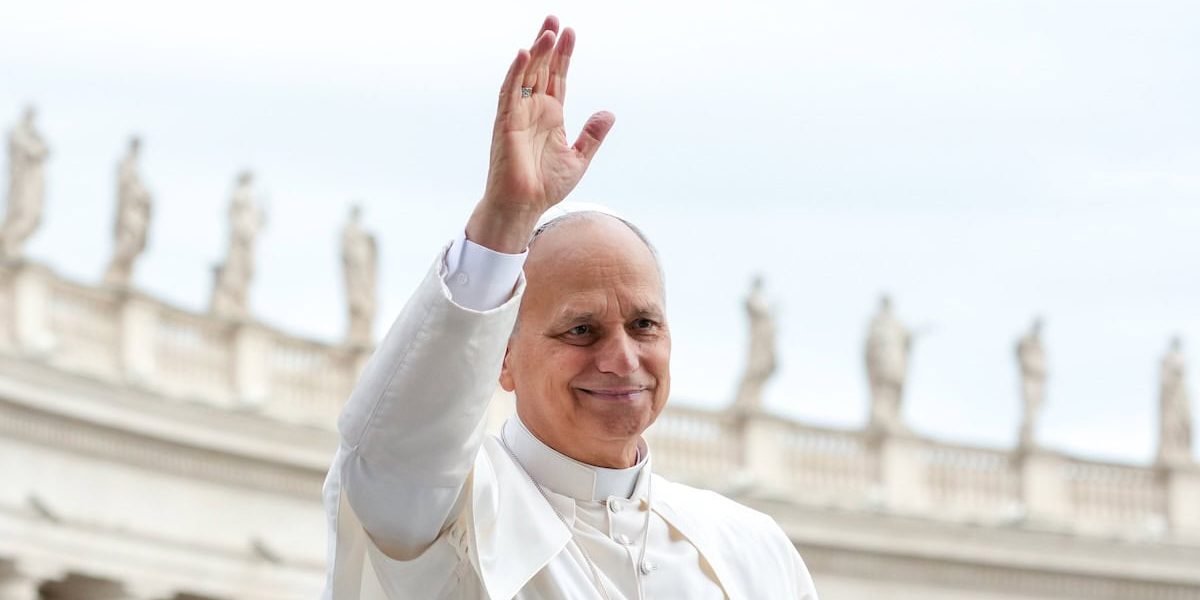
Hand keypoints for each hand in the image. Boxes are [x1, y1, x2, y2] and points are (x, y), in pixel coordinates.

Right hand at [467, 16, 615, 252]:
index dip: (564, 55)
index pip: (557, 77)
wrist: (524, 206)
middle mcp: (533, 109)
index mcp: (550, 115)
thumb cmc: (545, 187)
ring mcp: (518, 114)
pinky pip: (509, 92)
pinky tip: (524, 53)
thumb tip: (608, 113)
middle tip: (555, 19)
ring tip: (548, 31)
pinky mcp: (506, 122)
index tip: (571, 32)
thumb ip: (592, 135)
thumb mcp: (578, 158)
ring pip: (526, 75)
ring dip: (536, 52)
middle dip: (548, 44)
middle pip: (541, 68)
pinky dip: (515, 72)